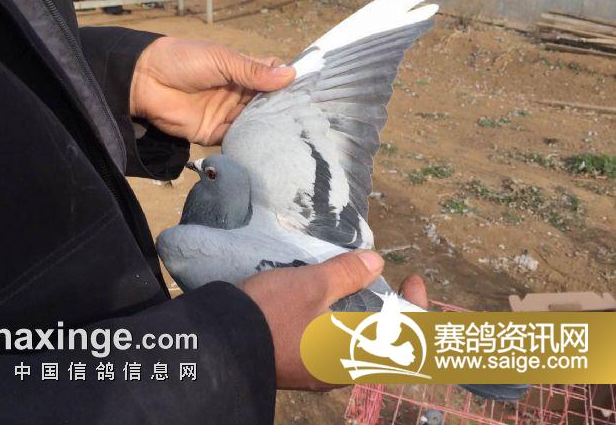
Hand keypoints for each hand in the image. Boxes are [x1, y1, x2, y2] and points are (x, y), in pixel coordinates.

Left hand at [130, 37, 295, 144]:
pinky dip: (250, 142)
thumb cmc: (183, 60)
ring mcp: (226, 114)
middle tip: (308, 119)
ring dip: (270, 127)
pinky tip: (268, 146)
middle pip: (267, 104)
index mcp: (241, 71)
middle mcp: (237, 93)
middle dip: (283, 110)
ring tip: (294, 134)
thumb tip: (291, 75)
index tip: (310, 93)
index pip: (271, 77)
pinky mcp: (214, 133)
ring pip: (255, 123)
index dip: (288, 84)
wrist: (145, 80)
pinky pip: (236, 139)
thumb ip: (253, 71)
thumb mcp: (222, 60)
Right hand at [239, 251, 427, 389]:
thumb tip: (376, 264)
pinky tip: (322, 304)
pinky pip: (332, 347)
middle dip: (386, 309)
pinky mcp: (300, 367)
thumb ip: (347, 274)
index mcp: (354, 354)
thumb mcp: (312, 285)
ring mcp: (319, 371)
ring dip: (361, 317)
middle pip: (382, 342)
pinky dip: (339, 325)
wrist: (219, 346)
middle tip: (378, 280)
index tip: (412, 280)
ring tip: (350, 287)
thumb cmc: (270, 314)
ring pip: (355, 344)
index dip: (416, 307)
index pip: (406, 337)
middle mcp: (341, 370)